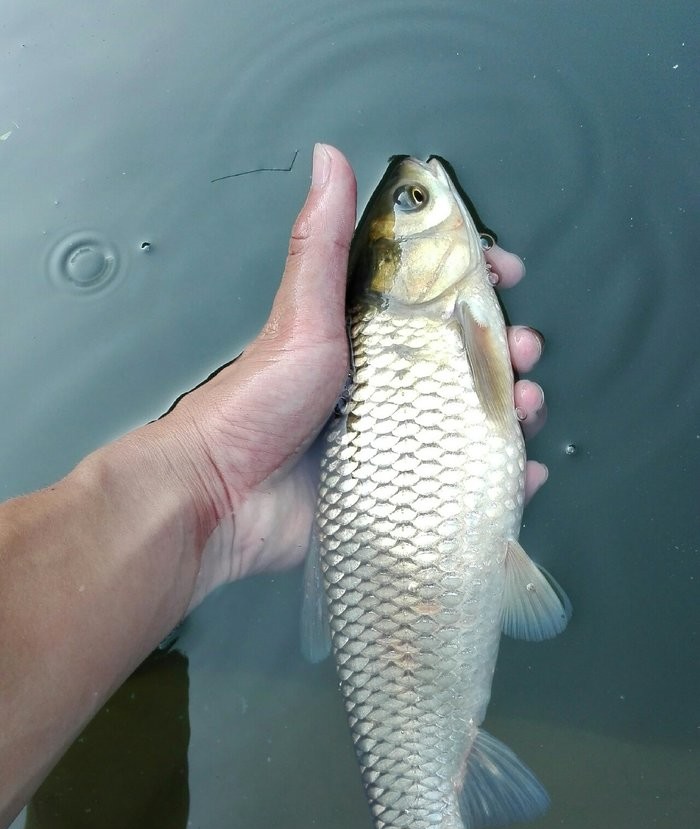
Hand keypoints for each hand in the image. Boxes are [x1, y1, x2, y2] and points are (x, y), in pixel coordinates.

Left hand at [166, 146, 550, 603]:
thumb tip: (329, 160)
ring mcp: (396, 441)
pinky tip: (523, 471)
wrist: (224, 501)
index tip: (504, 274)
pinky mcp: (399, 493)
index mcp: (366, 337)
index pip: (435, 298)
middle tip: (520, 350)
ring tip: (523, 406)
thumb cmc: (251, 407)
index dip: (477, 281)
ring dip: (513, 408)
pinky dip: (502, 477)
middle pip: (467, 359)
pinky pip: (463, 482)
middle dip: (507, 349)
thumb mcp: (298, 315)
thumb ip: (320, 243)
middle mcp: (386, 386)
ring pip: (474, 418)